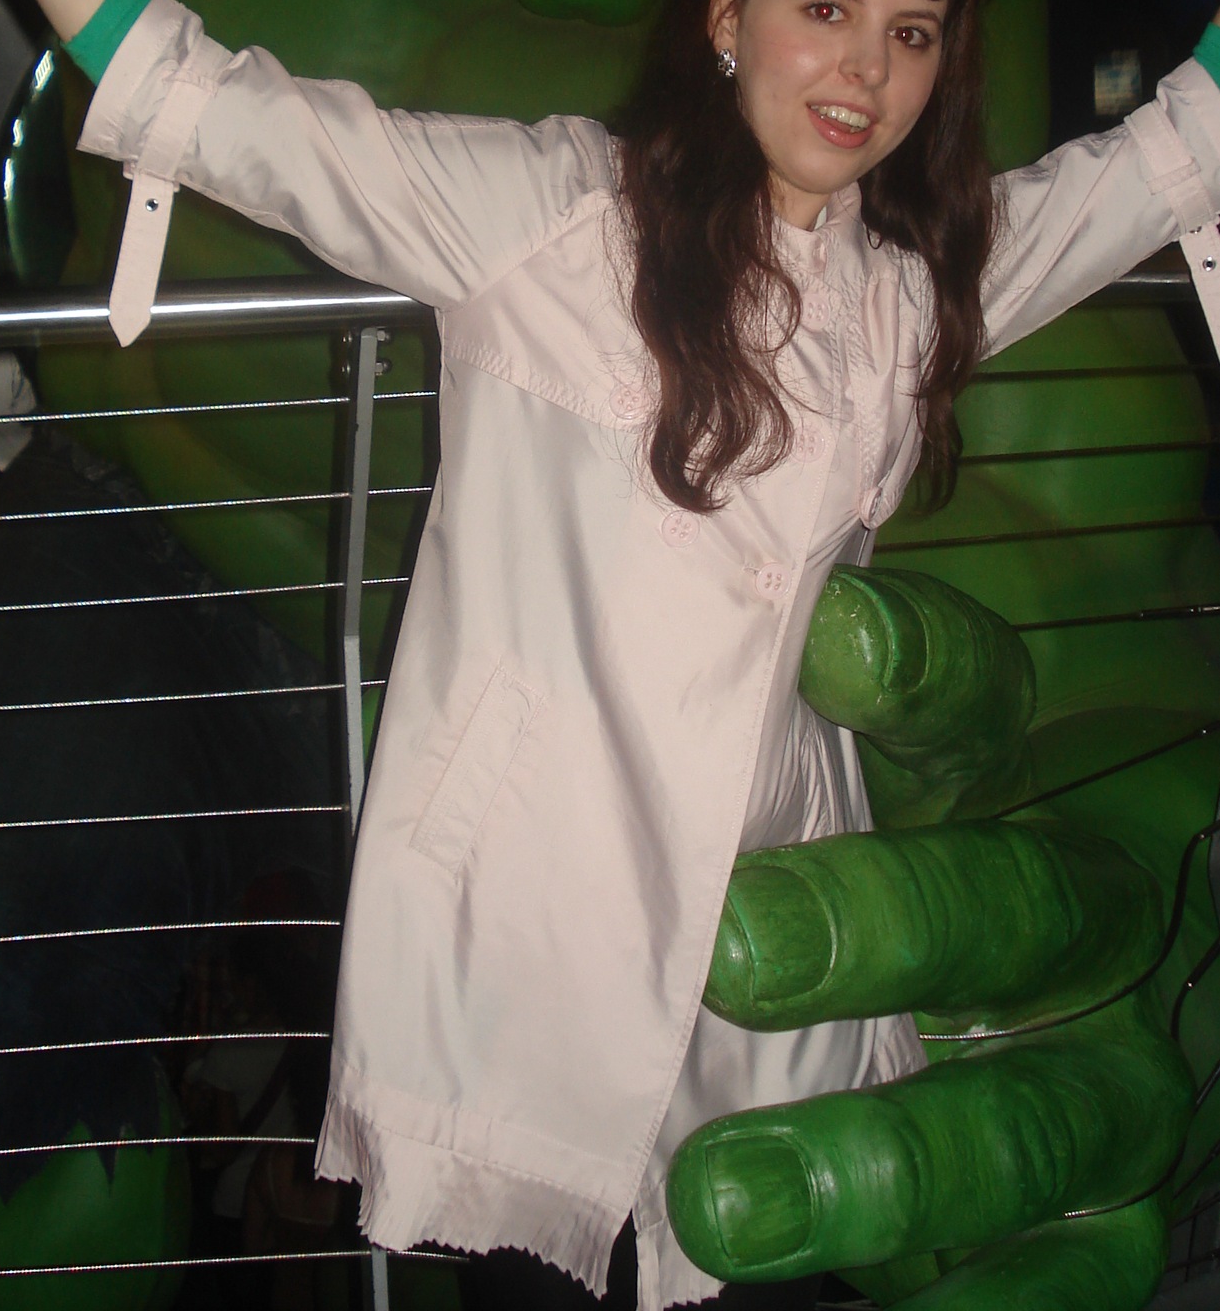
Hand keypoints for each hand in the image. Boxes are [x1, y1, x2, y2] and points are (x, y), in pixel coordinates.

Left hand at [667, 569, 1203, 1308]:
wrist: (1110, 894)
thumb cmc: (916, 781)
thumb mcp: (888, 693)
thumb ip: (823, 643)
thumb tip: (698, 570)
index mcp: (1034, 768)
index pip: (984, 705)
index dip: (915, 673)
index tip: (823, 644)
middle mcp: (1081, 905)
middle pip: (1014, 909)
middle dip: (884, 930)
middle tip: (739, 953)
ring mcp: (1103, 1063)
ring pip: (1043, 1115)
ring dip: (894, 1165)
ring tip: (727, 1198)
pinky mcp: (1101, 1203)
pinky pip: (1067, 1267)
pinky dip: (977, 1290)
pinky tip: (855, 1298)